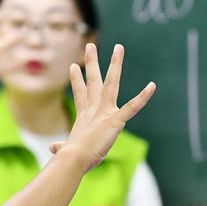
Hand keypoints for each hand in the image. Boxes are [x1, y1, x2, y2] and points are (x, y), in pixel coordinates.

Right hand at [50, 43, 155, 168]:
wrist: (73, 159)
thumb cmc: (71, 159)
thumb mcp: (66, 150)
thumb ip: (60, 147)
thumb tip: (54, 149)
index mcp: (84, 117)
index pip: (80, 94)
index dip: (77, 80)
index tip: (73, 67)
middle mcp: (93, 110)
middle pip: (93, 81)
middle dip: (92, 62)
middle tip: (90, 46)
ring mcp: (104, 112)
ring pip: (111, 83)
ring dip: (115, 64)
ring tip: (119, 47)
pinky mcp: (115, 119)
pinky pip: (132, 107)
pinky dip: (143, 97)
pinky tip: (152, 86)